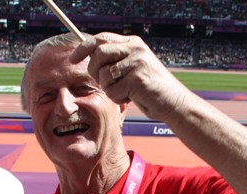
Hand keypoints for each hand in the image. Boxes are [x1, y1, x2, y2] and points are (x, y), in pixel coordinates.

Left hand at [70, 33, 187, 117]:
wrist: (174, 102)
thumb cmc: (151, 89)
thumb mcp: (133, 67)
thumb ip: (116, 60)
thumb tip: (89, 57)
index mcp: (133, 43)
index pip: (101, 38)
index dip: (84, 47)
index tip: (73, 58)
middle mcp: (135, 48)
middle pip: (98, 54)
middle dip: (94, 71)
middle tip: (105, 83)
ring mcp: (137, 62)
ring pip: (103, 74)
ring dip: (109, 88)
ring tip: (125, 91)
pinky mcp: (137, 78)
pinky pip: (112, 90)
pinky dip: (118, 98)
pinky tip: (132, 97)